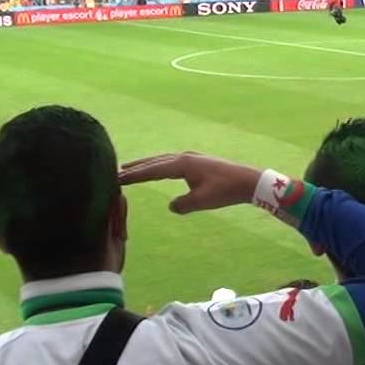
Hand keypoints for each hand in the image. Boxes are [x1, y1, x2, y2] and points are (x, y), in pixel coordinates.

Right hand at [118, 152, 260, 214]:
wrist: (249, 181)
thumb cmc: (226, 191)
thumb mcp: (202, 201)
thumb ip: (182, 205)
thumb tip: (171, 206)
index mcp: (182, 164)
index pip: (152, 170)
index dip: (134, 175)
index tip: (117, 178)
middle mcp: (184, 157)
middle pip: (154, 162)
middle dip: (136, 168)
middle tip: (116, 172)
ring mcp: (192, 158)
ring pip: (163, 160)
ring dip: (146, 165)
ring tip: (130, 169)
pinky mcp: (198, 162)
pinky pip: (171, 163)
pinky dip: (160, 166)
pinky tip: (158, 170)